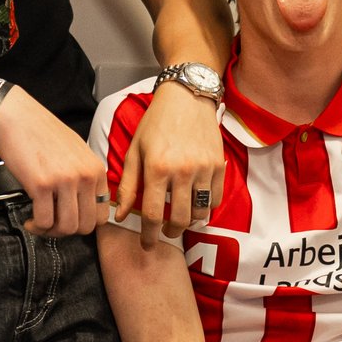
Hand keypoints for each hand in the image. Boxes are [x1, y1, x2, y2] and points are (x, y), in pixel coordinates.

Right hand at [0, 88, 106, 235]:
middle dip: (67, 232)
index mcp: (96, 170)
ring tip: (39, 223)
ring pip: (66, 228)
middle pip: (85, 226)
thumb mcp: (77, 152)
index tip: (68, 219)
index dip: (83, 223)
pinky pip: (44, 221)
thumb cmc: (42, 133)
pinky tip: (30, 220)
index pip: (102, 215)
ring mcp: (64, 181)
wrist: (17, 116)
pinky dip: (36, 226)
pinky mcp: (41, 184)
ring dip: (50, 231)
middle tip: (52, 225)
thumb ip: (85, 178)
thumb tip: (84, 206)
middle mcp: (85, 176)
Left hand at [120, 82, 224, 248]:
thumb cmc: (156, 123)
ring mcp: (204, 169)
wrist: (187, 97)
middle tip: (164, 234)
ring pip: (199, 212)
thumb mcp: (135, 151)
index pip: (152, 214)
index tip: (147, 245)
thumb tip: (121, 216)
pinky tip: (195, 204)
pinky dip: (205, 208)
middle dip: (169, 233)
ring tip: (180, 220)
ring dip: (188, 222)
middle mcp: (182, 171)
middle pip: (178, 219)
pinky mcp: (219, 165)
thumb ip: (129, 185)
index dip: (149, 236)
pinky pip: (214, 199)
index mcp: (157, 168)